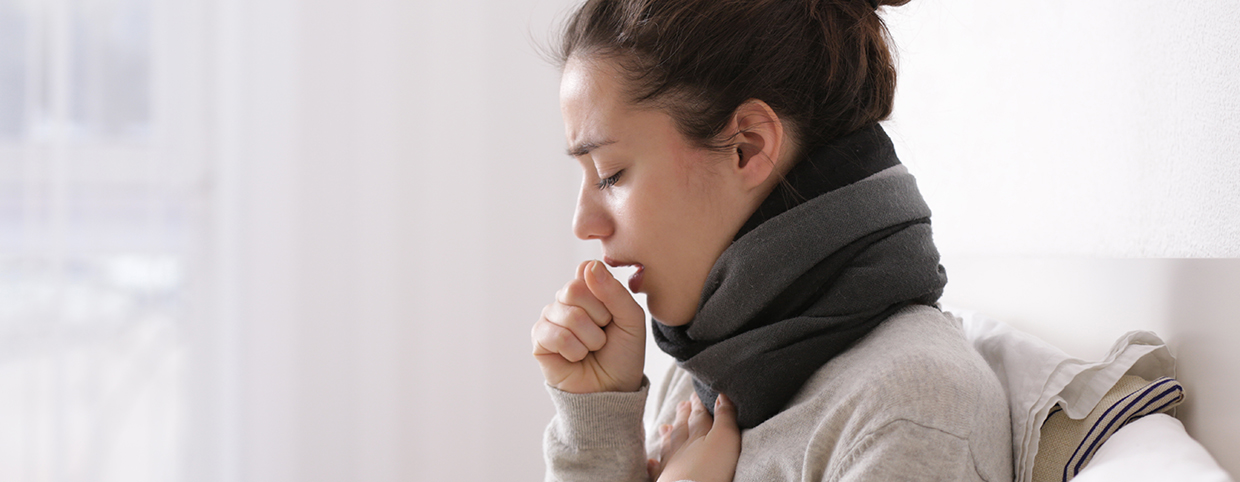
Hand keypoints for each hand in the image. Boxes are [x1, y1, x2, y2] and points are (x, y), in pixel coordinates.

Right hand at [532, 260, 646, 392]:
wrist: (613, 390)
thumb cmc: (623, 353)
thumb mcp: (631, 320)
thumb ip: (614, 291)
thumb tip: (587, 266)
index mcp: (588, 289)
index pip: (589, 272)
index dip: (606, 295)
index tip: (613, 315)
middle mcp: (565, 300)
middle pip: (574, 289)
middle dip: (599, 318)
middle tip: (603, 335)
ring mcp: (550, 319)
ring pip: (569, 316)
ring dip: (590, 339)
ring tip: (591, 349)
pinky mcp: (539, 341)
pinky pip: (555, 335)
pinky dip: (575, 351)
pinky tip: (577, 358)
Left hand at [648, 393, 740, 481]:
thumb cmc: (711, 469)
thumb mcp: (725, 439)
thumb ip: (724, 418)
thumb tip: (722, 395)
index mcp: (697, 436)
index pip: (699, 416)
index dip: (698, 404)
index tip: (696, 394)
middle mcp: (681, 448)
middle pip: (682, 428)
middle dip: (683, 416)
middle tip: (682, 404)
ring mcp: (670, 466)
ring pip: (668, 447)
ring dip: (668, 436)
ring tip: (664, 426)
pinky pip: (657, 472)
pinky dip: (655, 465)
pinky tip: (651, 462)